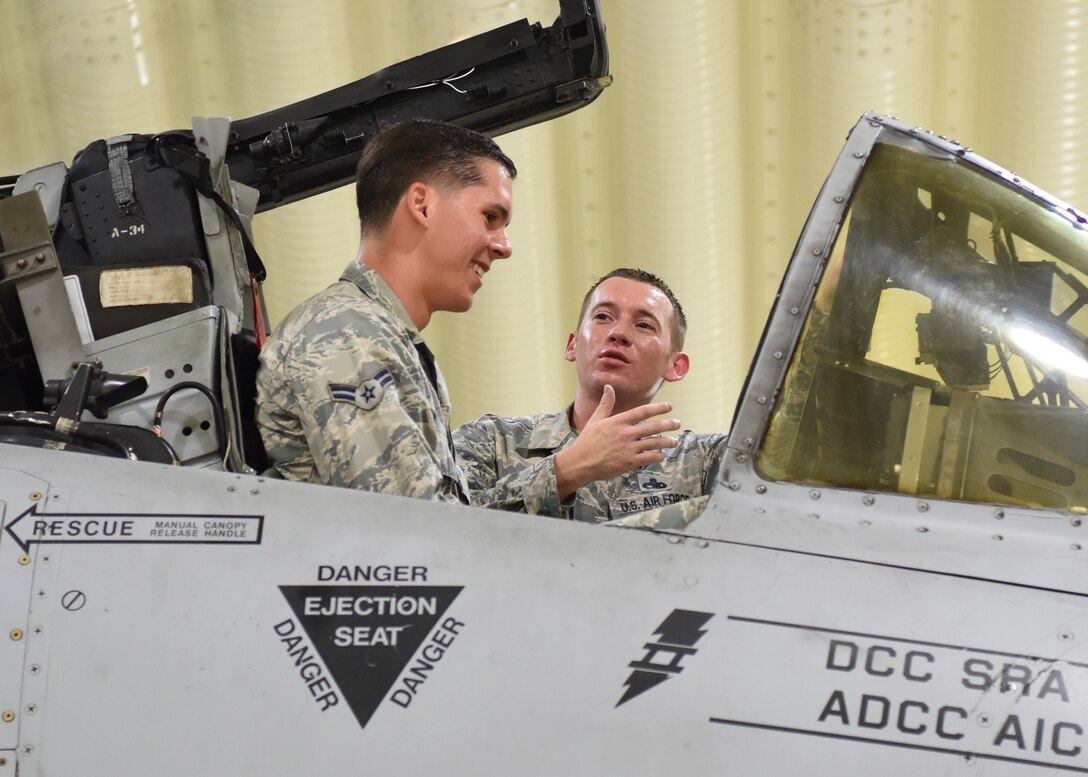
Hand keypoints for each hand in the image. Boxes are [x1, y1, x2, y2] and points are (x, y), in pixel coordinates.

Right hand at [554, 385, 680, 499]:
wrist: (580, 462)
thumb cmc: (587, 440)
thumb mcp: (596, 419)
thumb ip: (606, 404)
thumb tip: (608, 387)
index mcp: (619, 421)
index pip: (643, 411)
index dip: (658, 408)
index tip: (669, 406)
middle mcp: (627, 433)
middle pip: (654, 426)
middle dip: (668, 424)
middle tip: (678, 423)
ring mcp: (629, 448)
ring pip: (655, 443)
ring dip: (667, 442)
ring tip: (675, 442)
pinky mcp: (630, 462)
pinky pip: (649, 458)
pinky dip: (657, 456)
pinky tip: (662, 456)